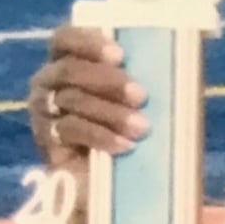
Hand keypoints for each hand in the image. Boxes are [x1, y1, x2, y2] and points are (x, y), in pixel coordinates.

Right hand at [26, 26, 148, 223]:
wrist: (110, 185)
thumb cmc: (128, 131)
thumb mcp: (135, 102)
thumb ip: (141, 78)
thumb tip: (181, 61)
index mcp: (65, 60)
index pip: (65, 39)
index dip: (88, 42)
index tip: (120, 54)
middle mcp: (47, 82)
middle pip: (70, 70)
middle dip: (108, 80)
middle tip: (142, 95)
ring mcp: (43, 111)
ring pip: (71, 100)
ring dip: (110, 112)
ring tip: (142, 128)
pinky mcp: (46, 140)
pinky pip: (69, 131)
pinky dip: (100, 137)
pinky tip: (125, 146)